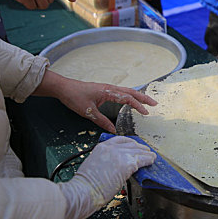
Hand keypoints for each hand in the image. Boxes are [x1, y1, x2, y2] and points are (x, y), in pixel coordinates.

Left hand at [33, 70, 157, 132]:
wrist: (63, 88)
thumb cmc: (75, 97)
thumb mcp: (88, 112)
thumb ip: (101, 121)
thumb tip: (113, 130)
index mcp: (108, 91)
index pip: (127, 98)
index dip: (138, 106)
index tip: (146, 113)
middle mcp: (110, 88)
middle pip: (131, 92)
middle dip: (143, 98)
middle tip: (154, 104)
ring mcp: (107, 89)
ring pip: (127, 91)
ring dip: (138, 96)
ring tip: (147, 102)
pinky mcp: (104, 90)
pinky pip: (121, 92)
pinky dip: (129, 96)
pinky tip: (131, 100)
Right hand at [58, 136, 156, 218]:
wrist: (83, 191)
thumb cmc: (86, 185)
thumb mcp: (94, 165)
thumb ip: (105, 161)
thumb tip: (116, 165)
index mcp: (102, 147)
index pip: (120, 140)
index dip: (130, 142)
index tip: (134, 145)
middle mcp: (112, 148)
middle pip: (131, 144)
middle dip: (140, 147)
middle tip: (145, 151)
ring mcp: (120, 155)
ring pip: (138, 151)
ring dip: (146, 153)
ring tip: (152, 156)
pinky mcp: (127, 164)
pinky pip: (142, 159)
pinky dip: (149, 159)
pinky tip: (152, 160)